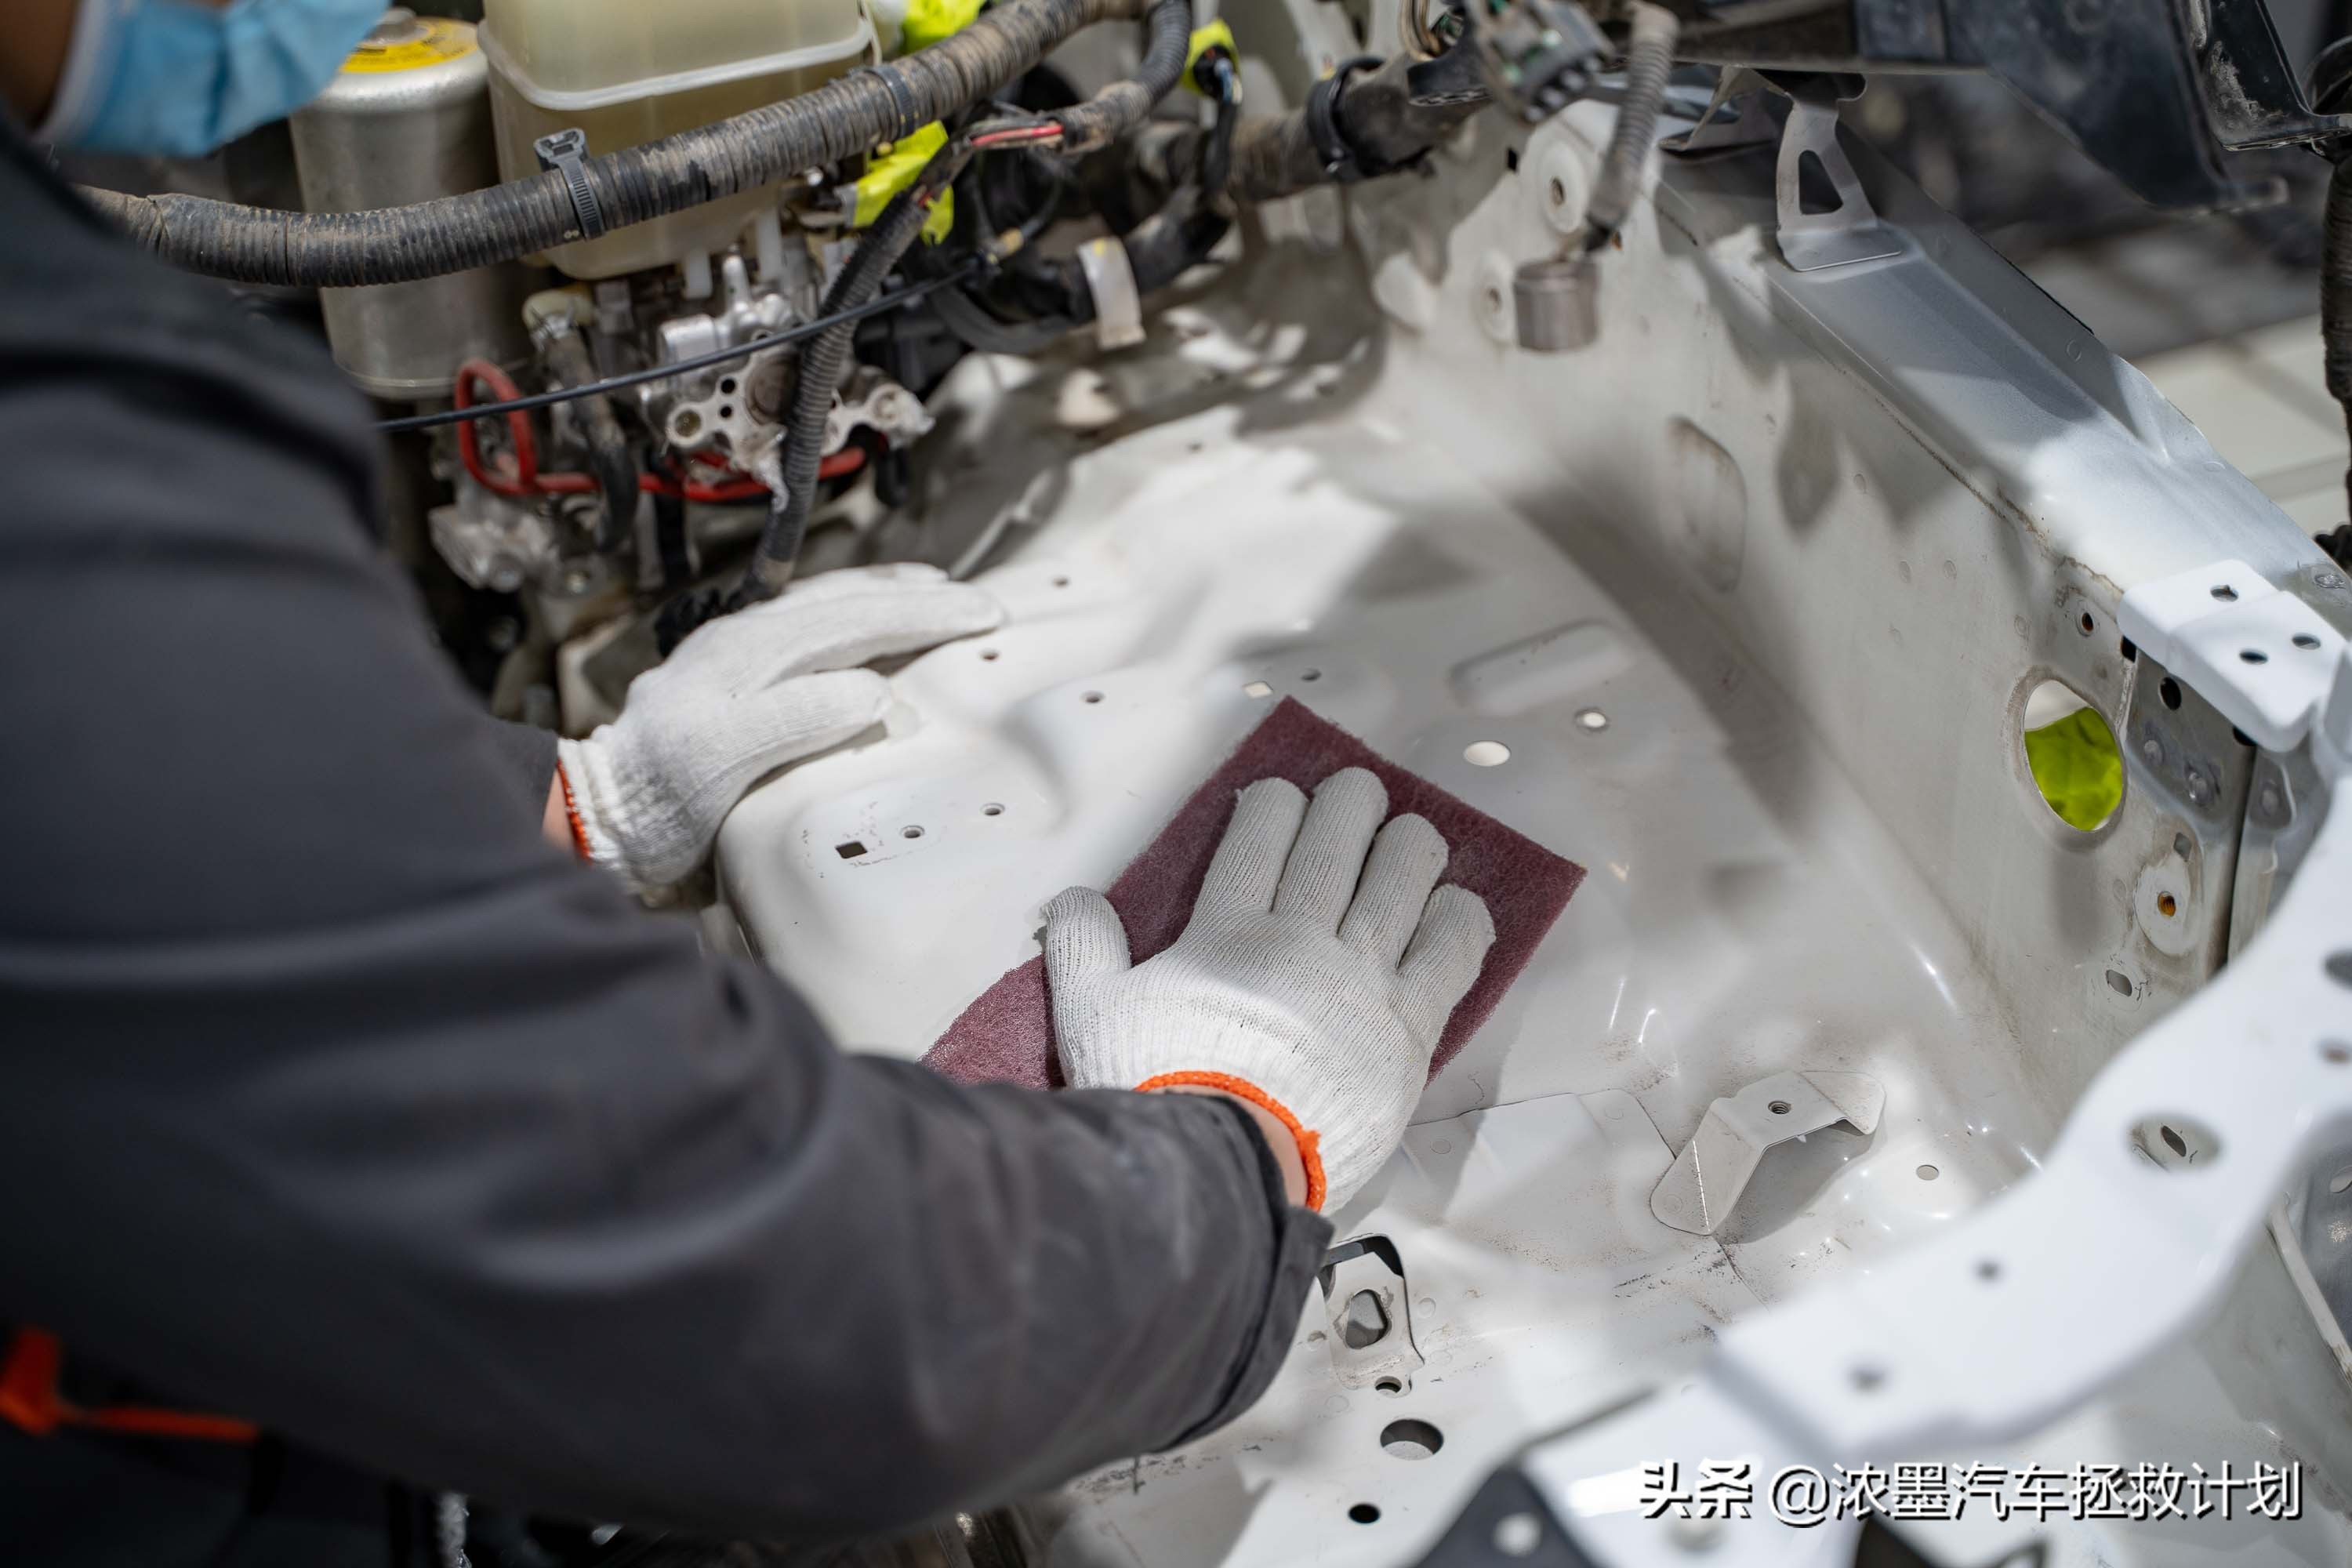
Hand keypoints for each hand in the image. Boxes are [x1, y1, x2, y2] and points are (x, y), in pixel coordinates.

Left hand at [559, 564, 1002, 890]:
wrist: (596, 817)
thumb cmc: (658, 799)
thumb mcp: (724, 760)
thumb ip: (797, 717)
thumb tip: (874, 689)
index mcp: (746, 651)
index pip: (853, 618)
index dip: (923, 615)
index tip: (981, 614)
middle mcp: (742, 639)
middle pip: (845, 601)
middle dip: (919, 599)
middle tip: (982, 603)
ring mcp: (735, 654)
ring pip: (825, 605)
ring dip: (887, 596)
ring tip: (936, 592)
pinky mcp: (732, 678)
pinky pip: (807, 627)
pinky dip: (852, 615)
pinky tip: (866, 623)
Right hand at [1043, 768, 1495, 1211]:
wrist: (1219, 1172)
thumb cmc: (1158, 1091)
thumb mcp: (1092, 1015)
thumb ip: (1083, 949)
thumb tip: (1071, 898)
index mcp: (1227, 931)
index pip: (1262, 832)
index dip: (1276, 802)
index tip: (1282, 798)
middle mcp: (1300, 940)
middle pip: (1339, 840)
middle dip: (1350, 803)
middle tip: (1356, 796)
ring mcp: (1360, 980)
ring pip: (1402, 877)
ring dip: (1409, 845)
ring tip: (1409, 839)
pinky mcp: (1408, 1026)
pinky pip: (1451, 950)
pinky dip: (1460, 916)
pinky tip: (1456, 903)